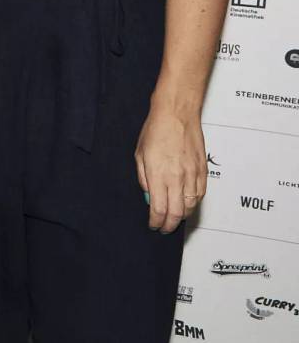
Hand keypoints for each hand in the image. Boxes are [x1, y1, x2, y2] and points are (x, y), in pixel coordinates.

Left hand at [135, 104, 205, 231]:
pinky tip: (187, 204)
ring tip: (174, 218)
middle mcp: (177, 177)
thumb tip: (148, 195)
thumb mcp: (139, 155)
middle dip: (170, 225)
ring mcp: (192, 174)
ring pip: (191, 206)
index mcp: (158, 174)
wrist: (177, 114)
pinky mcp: (203, 170)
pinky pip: (200, 194)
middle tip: (164, 228)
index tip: (153, 225)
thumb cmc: (156, 130)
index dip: (156, 221)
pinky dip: (194, 204)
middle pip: (177, 213)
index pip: (159, 209)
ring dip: (182, 216)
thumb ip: (143, 178)